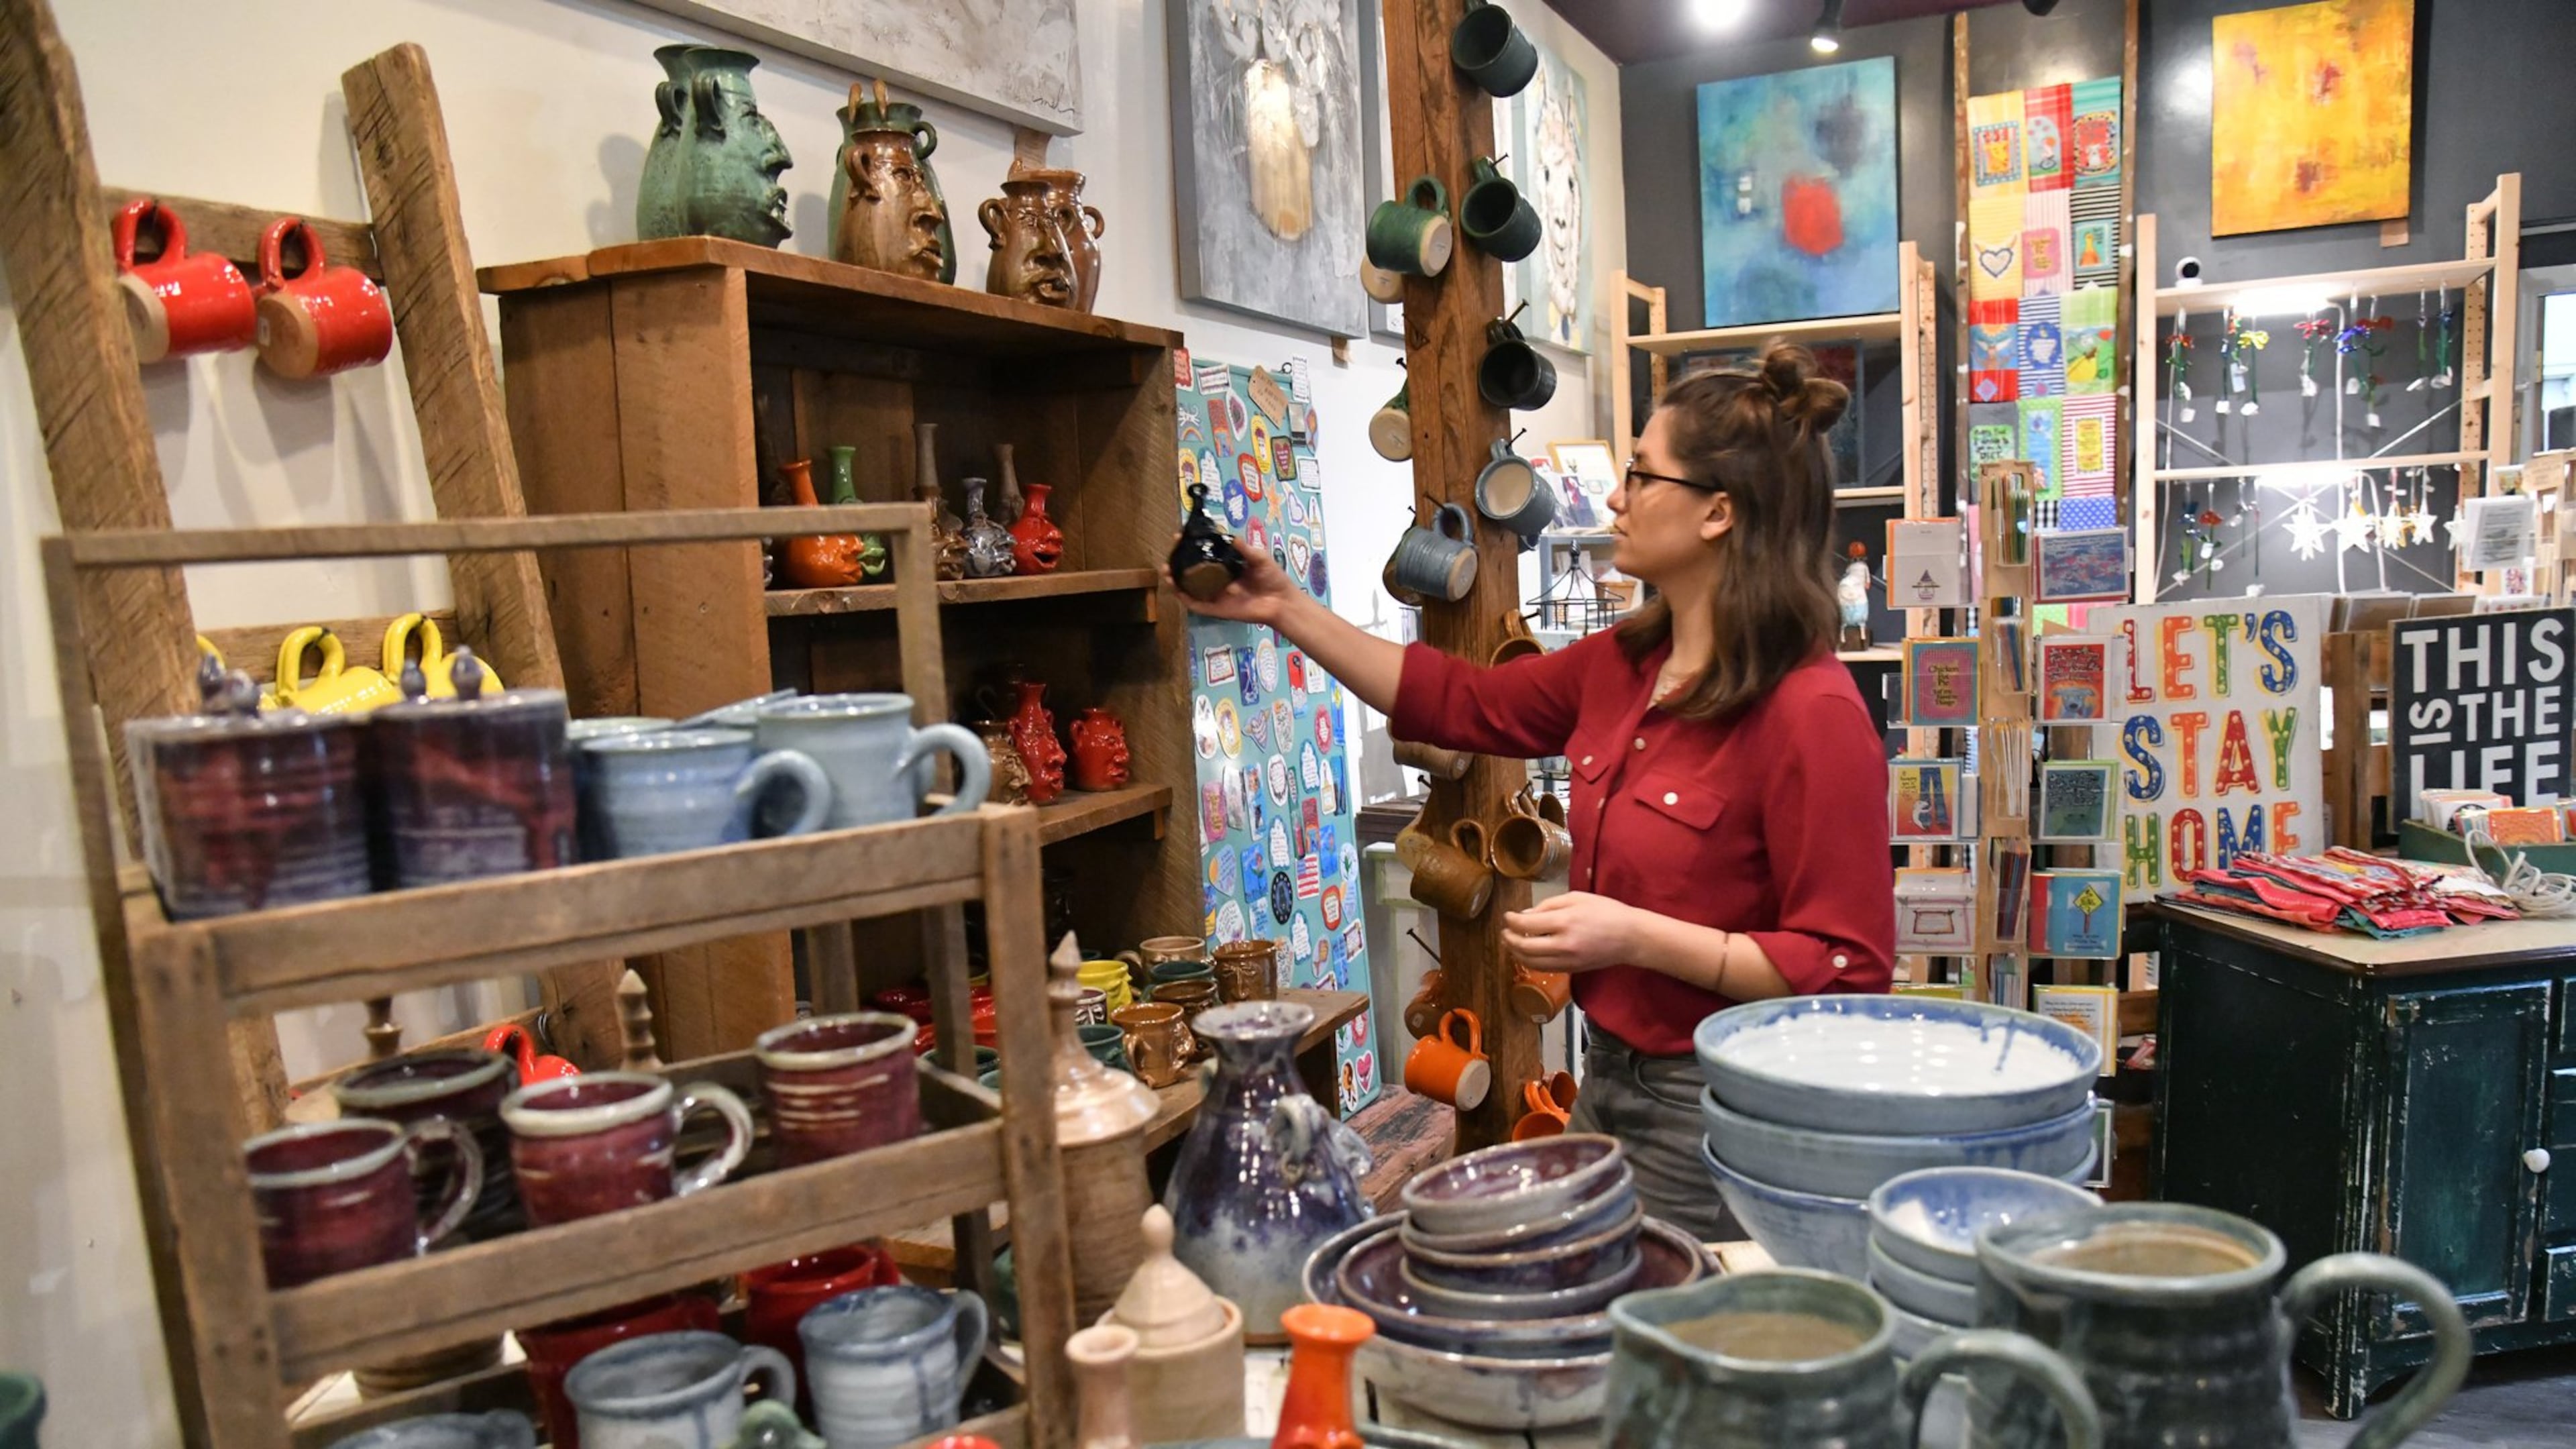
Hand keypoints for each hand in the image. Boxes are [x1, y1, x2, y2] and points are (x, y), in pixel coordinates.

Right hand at [1164, 531, 1300, 625]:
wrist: (1281, 602)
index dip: (1190, 546)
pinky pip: (1196, 604)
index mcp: (1225, 566)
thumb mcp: (1259, 557)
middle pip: (1191, 571)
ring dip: (1176, 580)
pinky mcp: (1215, 609)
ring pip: (1189, 588)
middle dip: (1178, 562)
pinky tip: (1176, 589)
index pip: (1203, 554)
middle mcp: (1217, 580)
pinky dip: (1185, 598)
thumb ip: (1244, 548)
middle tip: (1170, 553)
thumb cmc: (1272, 578)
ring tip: (1166, 570)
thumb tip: (1229, 536)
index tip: (1180, 537)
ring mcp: (1214, 594)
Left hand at [1501, 893, 1640, 973]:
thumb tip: (1525, 915)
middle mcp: (1563, 945)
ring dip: (1516, 953)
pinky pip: (1544, 968)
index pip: (1527, 924)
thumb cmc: (1606, 912)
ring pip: (1531, 962)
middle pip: (1524, 947)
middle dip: (1509, 939)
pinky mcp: (1571, 970)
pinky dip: (1530, 961)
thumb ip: (1549, 905)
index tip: (1507, 916)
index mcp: (1565, 922)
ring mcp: (1567, 961)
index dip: (1511, 921)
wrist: (1631, 938)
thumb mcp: (1577, 898)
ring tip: (1511, 943)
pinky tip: (1528, 953)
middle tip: (1504, 932)